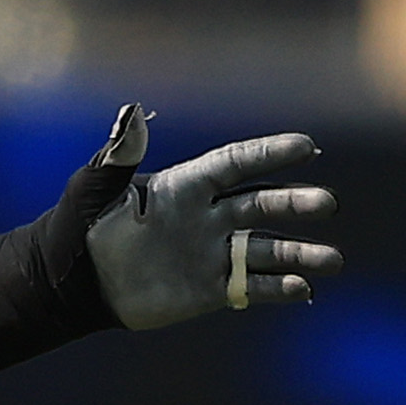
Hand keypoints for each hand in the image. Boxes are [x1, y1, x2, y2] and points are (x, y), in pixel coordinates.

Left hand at [87, 131, 341, 329]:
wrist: (73, 283)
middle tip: (328, 204)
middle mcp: (208, 216)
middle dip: (296, 203)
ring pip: (267, 250)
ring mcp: (213, 253)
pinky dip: (279, 288)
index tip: (307, 147)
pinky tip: (303, 289)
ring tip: (333, 261)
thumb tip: (131, 114)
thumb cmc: (78, 228)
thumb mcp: (93, 190)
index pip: (237, 163)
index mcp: (186, 185)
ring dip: (301, 254)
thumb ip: (117, 157)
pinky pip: (252, 287)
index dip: (270, 154)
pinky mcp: (210, 290)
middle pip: (263, 205)